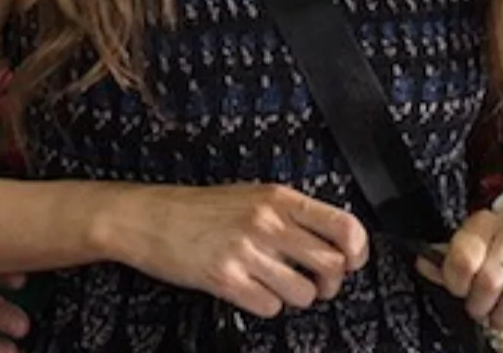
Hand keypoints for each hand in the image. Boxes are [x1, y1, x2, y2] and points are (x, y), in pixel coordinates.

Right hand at [102, 183, 369, 318]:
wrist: (145, 217)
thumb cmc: (195, 208)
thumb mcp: (249, 195)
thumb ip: (289, 213)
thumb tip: (332, 241)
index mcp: (277, 198)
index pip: (344, 226)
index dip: (357, 252)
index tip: (350, 261)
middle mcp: (266, 222)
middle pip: (332, 266)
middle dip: (328, 283)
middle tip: (313, 281)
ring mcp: (246, 251)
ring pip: (304, 293)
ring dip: (294, 296)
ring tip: (273, 285)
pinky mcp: (225, 278)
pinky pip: (270, 307)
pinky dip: (264, 305)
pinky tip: (248, 290)